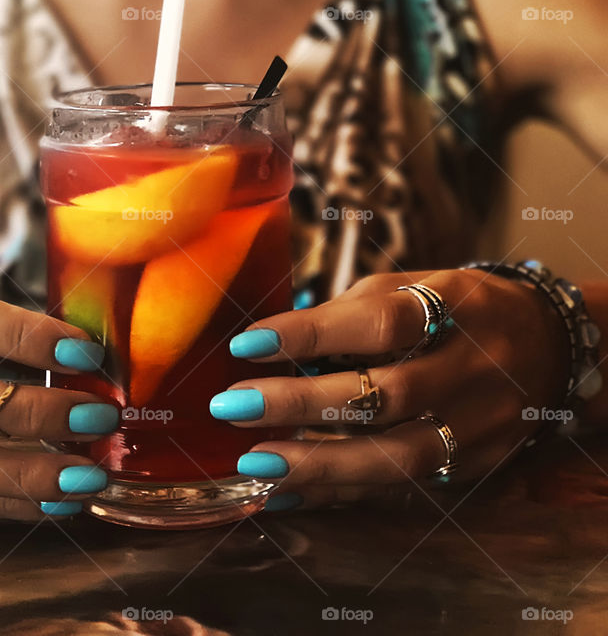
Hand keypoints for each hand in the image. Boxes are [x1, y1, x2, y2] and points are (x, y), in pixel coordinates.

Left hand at [210, 270, 570, 508]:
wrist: (548, 347)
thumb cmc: (456, 309)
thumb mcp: (414, 286)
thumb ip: (350, 313)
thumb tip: (271, 344)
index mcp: (456, 308)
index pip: (382, 324)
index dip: (312, 334)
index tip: (247, 344)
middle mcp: (472, 371)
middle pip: (387, 397)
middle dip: (302, 405)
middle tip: (232, 406)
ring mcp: (477, 426)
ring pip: (397, 456)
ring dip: (318, 464)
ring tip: (254, 461)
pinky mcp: (469, 467)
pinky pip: (396, 489)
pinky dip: (336, 494)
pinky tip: (282, 494)